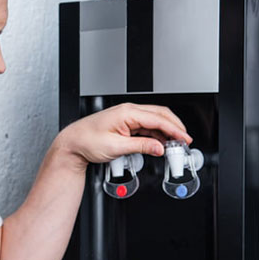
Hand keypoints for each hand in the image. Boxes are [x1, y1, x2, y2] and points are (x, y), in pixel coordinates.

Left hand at [56, 103, 191, 167]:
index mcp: (127, 113)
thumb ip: (141, 147)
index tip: (184, 138)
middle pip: (160, 115)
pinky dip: (156, 134)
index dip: (174, 129)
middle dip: (175, 127)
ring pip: (154, 120)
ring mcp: (127, 117)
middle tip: (185, 140)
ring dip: (166, 131)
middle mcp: (128, 111)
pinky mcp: (125, 124)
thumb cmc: (87, 142)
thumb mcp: (116, 148)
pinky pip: (146, 126)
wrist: (73, 143)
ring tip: (175, 144)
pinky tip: (161, 143)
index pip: (158, 119)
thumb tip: (159, 148)